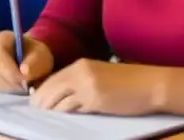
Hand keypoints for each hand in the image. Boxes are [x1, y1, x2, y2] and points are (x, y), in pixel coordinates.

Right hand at [0, 31, 53, 92]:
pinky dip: (6, 90)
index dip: (9, 70)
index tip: (24, 80)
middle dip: (10, 81)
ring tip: (23, 85)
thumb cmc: (35, 55)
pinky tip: (16, 87)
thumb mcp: (41, 55)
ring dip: (9, 87)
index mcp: (0, 40)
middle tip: (26, 86)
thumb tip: (24, 72)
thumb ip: (34, 62)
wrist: (31, 61)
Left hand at [30, 59, 162, 115]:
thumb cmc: (125, 82)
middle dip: (41, 101)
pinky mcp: (95, 100)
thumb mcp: (98, 75)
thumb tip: (61, 94)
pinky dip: (64, 115)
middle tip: (35, 111)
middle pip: (51, 88)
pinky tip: (60, 119)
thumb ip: (80, 80)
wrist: (148, 85)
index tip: (35, 101)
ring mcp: (87, 87)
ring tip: (44, 117)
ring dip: (50, 110)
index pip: (53, 78)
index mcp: (80, 65)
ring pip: (59, 100)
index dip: (42, 90)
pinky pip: (72, 109)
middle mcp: (80, 73)